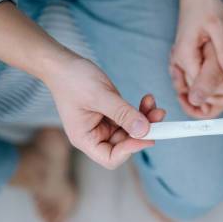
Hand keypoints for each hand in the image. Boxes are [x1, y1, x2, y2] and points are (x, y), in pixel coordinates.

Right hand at [43, 55, 164, 168]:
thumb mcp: (100, 96)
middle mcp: (95, 136)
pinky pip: (130, 118)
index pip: (111, 158)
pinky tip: (147, 99)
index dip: (130, 150)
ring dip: (145, 119)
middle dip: (143, 131)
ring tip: (153, 104)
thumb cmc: (72, 79)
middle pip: (125, 144)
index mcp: (85, 139)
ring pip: (131, 131)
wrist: (63, 63)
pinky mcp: (111, 115)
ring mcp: (104, 126)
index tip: (147, 135)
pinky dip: (140, 111)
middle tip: (159, 115)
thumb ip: (123, 114)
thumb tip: (145, 131)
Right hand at [171, 6, 222, 118]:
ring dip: (212, 93)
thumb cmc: (206, 6)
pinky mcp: (184, 60)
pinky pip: (194, 79)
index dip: (220, 92)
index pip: (200, 87)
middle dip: (217, 96)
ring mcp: (179, 62)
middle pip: (196, 91)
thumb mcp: (218, 25)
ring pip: (194, 87)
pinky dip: (207, 84)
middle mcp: (178, 62)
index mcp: (185, 56)